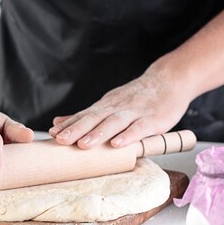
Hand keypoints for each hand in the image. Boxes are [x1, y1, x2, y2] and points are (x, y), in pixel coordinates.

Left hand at [49, 62, 192, 148]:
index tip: (52, 135)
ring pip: (114, 122)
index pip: (84, 116)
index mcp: (106, 106)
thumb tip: (58, 124)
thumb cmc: (138, 97)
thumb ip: (86, 116)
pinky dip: (128, 136)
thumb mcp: (110, 104)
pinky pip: (140, 128)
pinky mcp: (153, 120)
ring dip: (98, 133)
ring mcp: (135, 112)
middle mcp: (118, 107)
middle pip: (95, 118)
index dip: (69, 125)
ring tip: (84, 145)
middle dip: (77, 130)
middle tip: (61, 140)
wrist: (170, 80)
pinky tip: (118, 144)